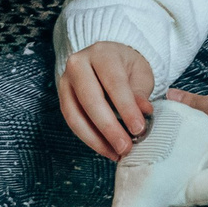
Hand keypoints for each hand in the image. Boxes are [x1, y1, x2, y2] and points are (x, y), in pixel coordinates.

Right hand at [57, 41, 155, 159]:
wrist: (108, 61)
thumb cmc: (126, 68)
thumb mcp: (140, 74)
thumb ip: (140, 93)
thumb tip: (144, 111)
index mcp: (102, 53)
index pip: (114, 82)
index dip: (126, 108)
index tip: (138, 129)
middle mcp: (79, 63)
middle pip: (90, 98)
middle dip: (109, 127)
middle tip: (125, 147)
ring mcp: (66, 80)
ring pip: (75, 114)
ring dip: (96, 138)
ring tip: (116, 153)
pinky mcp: (62, 97)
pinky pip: (72, 122)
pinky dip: (89, 139)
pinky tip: (105, 148)